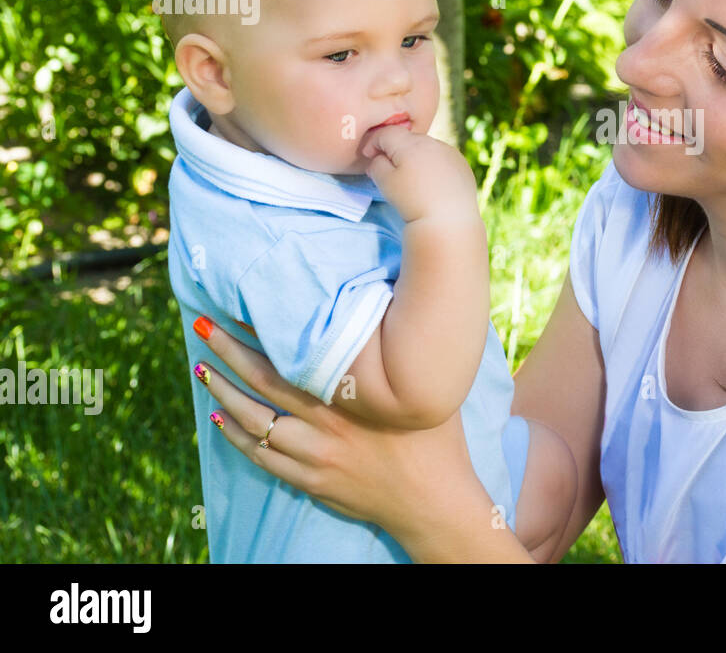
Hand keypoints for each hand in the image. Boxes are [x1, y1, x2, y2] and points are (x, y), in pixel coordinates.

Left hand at [192, 316, 511, 559]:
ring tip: (203, 370)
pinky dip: (236, 437)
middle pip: (262, 383)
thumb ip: (397, 360)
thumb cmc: (437, 439)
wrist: (433, 501)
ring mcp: (313, 456)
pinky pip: (260, 457)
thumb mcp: (425, 389)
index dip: (263, 333)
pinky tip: (220, 419)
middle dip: (228, 353)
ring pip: (252, 421)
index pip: (292, 357)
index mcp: (352, 396)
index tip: (240, 308)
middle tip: (203, 327)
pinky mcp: (309, 481)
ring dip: (223, 393)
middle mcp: (326, 424)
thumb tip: (384, 316)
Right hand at [358, 125, 479, 225]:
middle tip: (388, 169)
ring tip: (412, 178)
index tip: (369, 156)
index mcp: (411, 144)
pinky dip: (432, 164)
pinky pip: (441, 157)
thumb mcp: (385, 182)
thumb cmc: (412, 201)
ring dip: (415, 156)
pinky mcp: (461, 164)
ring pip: (425, 147)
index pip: (387, 133)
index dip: (373, 142)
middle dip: (394, 149)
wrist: (448, 220)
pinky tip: (431, 182)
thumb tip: (378, 158)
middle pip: (407, 138)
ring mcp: (449, 152)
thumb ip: (376, 164)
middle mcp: (432, 142)